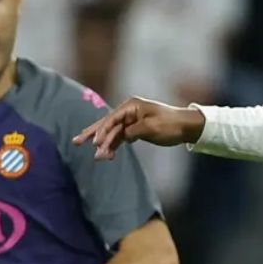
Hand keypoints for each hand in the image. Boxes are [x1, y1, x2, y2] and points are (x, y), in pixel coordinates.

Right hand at [72, 97, 205, 158]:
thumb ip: (133, 132)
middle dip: (92, 134)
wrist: (187, 127)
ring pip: (113, 133)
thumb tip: (121, 137)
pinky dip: (114, 146)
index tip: (94, 143)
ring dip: (105, 144)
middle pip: (107, 123)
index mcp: (131, 106)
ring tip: (97, 157)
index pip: (112, 119)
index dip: (101, 131)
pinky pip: (121, 138)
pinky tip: (108, 155)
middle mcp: (129, 111)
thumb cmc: (171, 124)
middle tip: (76, 142)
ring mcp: (131, 120)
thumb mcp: (151, 128)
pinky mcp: (135, 129)